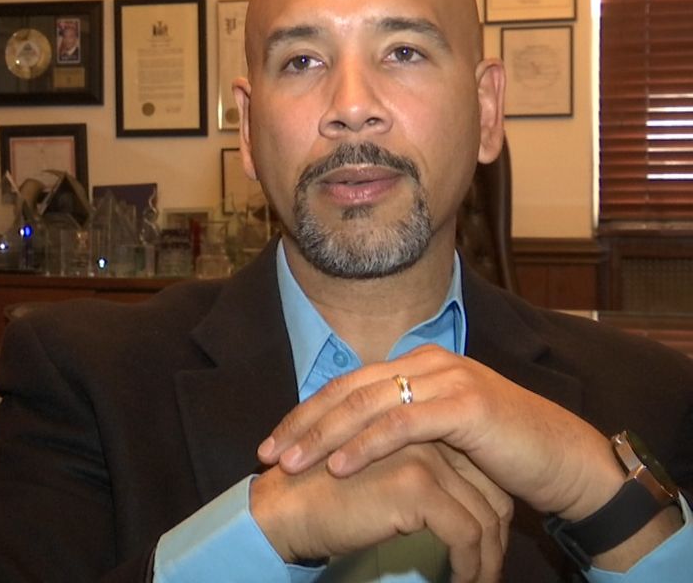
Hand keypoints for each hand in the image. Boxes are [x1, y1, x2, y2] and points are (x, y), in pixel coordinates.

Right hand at [252, 441, 511, 582]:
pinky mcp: (417, 486)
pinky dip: (472, 564)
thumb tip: (457, 503)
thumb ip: (412, 469)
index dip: (488, 510)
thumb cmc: (322, 496)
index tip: (487, 544)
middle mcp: (424, 432)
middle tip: (490, 567)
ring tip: (479, 580)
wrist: (285, 508)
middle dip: (496, 536)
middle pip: (489, 489)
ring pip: (483, 513)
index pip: (477, 468)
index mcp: (415, 424)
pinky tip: (462, 580)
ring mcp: (422, 456)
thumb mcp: (378, 472)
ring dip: (488, 557)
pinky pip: (466, 532)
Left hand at [258, 345, 620, 520]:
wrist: (562, 458)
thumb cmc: (500, 452)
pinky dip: (366, 446)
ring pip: (367, 405)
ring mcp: (447, 379)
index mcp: (417, 365)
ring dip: (323, 436)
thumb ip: (401, 426)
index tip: (273, 444)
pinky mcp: (466, 406)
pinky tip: (340, 467)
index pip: (346, 386)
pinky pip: (402, 425)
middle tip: (268, 454)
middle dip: (302, 424)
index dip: (305, 414)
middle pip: (346, 391)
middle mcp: (428, 363)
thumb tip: (350, 441)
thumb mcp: (441, 433)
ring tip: (292, 463)